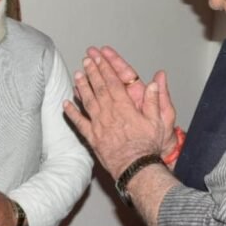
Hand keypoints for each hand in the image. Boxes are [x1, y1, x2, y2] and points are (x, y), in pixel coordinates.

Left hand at [63, 48, 170, 178]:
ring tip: (77, 75)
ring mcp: (99, 125)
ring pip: (87, 101)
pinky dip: (72, 113)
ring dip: (82, 87)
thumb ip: (155, 100)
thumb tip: (155, 82)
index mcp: (125, 107)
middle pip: (98, 87)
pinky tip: (66, 104)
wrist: (135, 168)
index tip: (100, 57)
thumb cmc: (148, 147)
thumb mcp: (160, 121)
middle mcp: (109, 113)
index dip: (105, 67)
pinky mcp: (92, 137)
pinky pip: (79, 123)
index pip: (113, 82)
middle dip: (92, 71)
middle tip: (86, 59)